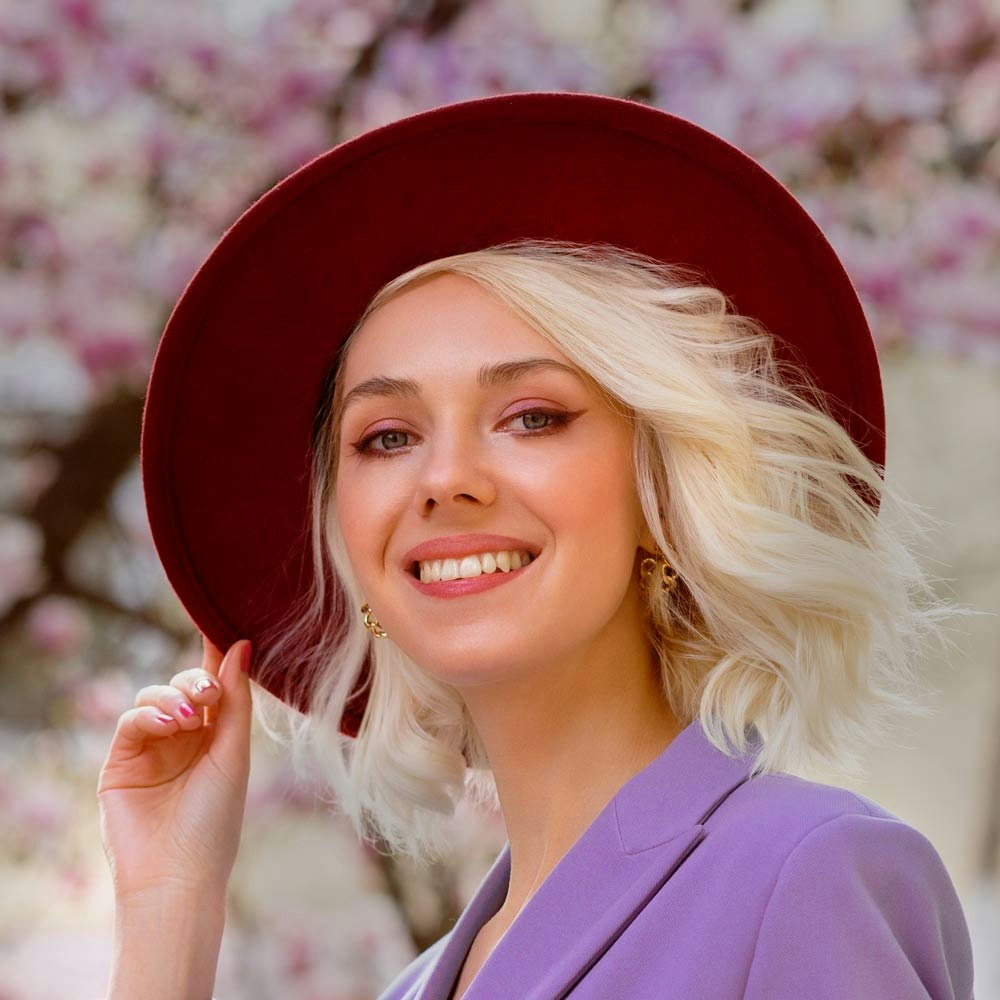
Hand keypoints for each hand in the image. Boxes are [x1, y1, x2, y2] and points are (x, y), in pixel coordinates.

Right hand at [96, 636, 252, 902]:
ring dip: (173, 698)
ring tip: (189, 718)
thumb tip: (241, 644)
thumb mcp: (234, 753)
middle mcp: (185, 738)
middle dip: (197, 681)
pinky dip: (149, 715)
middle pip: (186, 686)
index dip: (217, 657)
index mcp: (218, 736)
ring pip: (155, 697)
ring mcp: (151, 749)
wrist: (177, 874)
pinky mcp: (120, 761)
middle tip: (208, 694)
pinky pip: (130, 720)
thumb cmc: (216, 819)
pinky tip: (170, 726)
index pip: (217, 686)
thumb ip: (236, 699)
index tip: (224, 624)